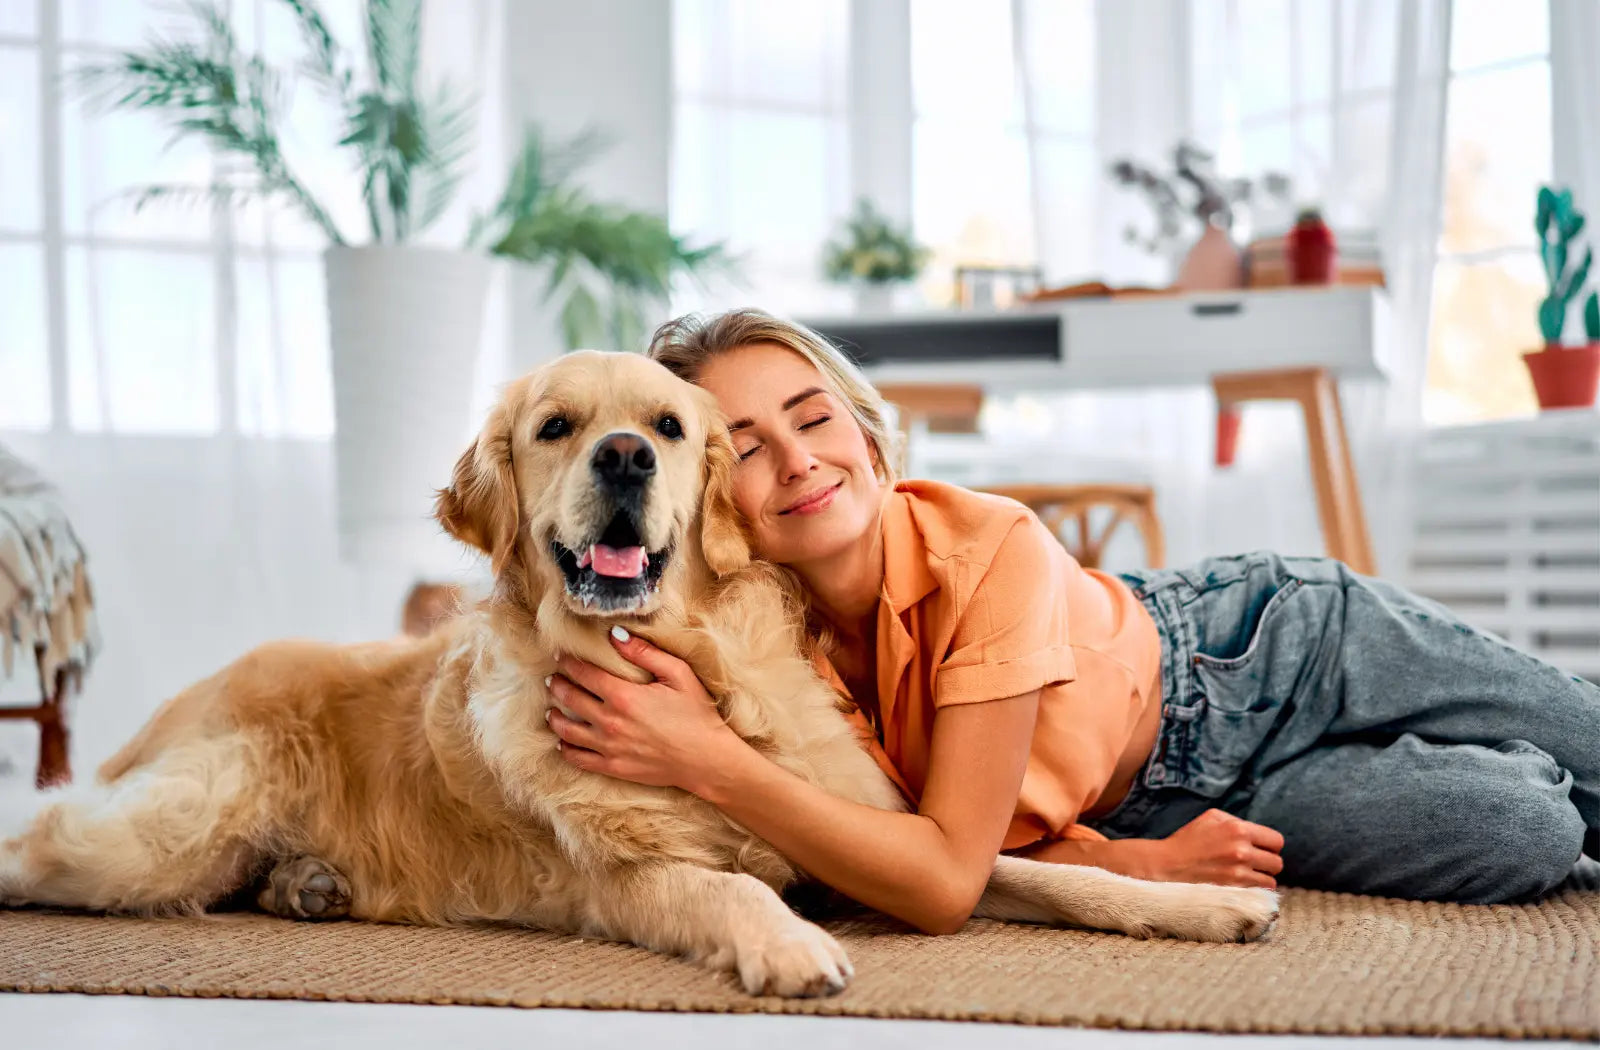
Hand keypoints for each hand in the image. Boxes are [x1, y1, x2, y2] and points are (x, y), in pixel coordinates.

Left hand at [546, 626, 741, 791]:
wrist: (706, 759)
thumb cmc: (696, 714)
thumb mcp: (678, 674)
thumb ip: (645, 653)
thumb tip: (615, 634)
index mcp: (624, 696)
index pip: (585, 674)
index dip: (569, 663)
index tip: (560, 655)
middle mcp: (610, 722)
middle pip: (571, 699)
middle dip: (558, 686)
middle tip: (552, 679)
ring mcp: (609, 747)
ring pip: (568, 731)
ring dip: (554, 718)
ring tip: (550, 710)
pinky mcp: (613, 767)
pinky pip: (579, 758)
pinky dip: (566, 748)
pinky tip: (563, 741)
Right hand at [1150, 809, 1284, 887]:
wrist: (1167, 864)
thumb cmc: (1188, 839)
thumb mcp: (1212, 818)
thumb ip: (1237, 821)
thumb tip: (1258, 833)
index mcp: (1238, 829)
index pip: (1276, 841)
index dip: (1270, 845)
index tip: (1262, 849)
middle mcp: (1242, 850)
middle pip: (1277, 863)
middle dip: (1267, 863)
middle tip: (1254, 864)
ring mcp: (1238, 873)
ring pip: (1271, 881)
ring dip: (1262, 879)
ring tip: (1247, 876)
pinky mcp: (1233, 889)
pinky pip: (1259, 892)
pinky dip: (1254, 890)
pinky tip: (1242, 885)